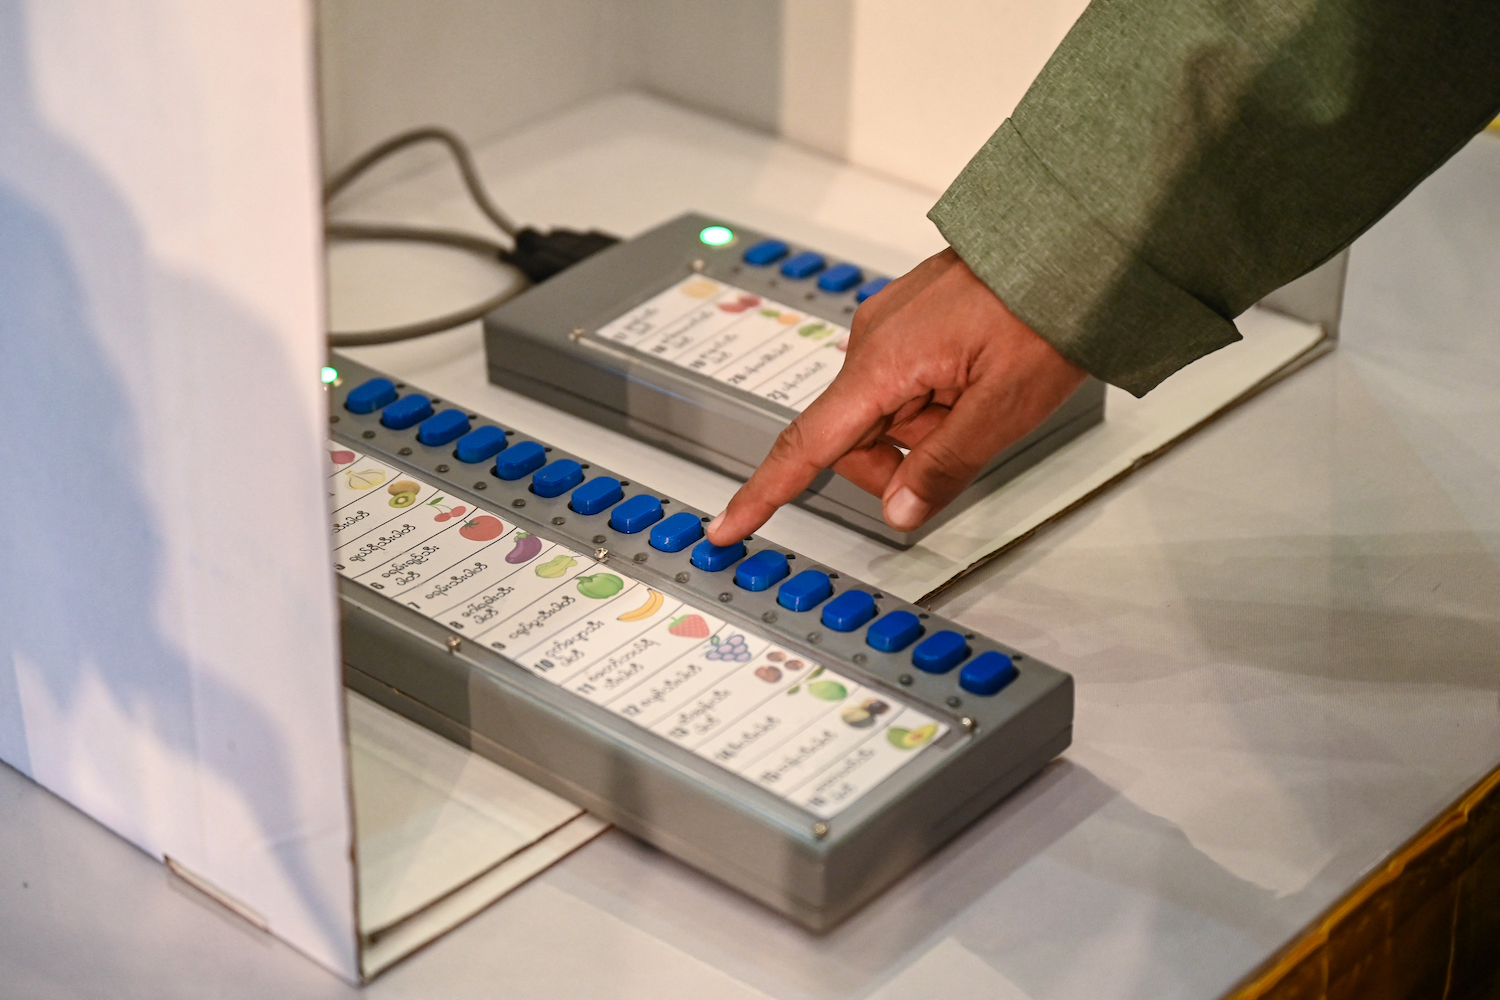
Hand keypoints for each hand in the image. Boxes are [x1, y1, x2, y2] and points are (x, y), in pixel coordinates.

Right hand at [706, 247, 1085, 543]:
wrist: (1074, 241)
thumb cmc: (1044, 308)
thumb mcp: (1003, 407)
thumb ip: (945, 466)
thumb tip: (901, 511)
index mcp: (883, 361)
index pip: (806, 444)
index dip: (765, 492)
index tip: (728, 524)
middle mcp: (872, 338)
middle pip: (852, 438)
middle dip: (898, 461)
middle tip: (962, 449)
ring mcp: (890, 326)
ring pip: (883, 414)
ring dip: (924, 429)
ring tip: (981, 400)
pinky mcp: (910, 320)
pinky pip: (903, 382)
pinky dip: (932, 401)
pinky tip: (974, 382)